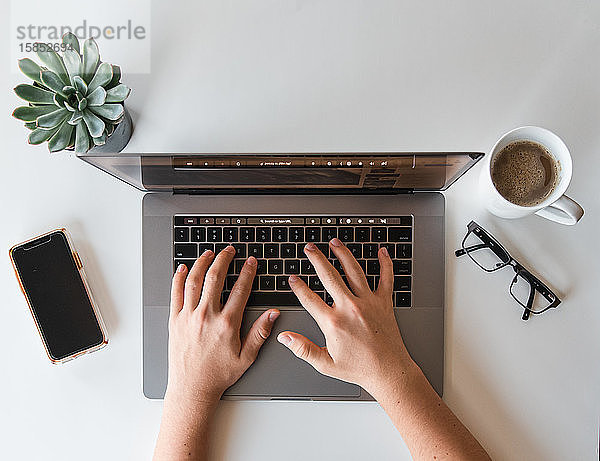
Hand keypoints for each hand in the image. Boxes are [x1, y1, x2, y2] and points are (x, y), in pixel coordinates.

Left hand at [166, 246, 279, 403]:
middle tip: (229, 251)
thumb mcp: (247, 356)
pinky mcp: (174, 321)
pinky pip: (175, 293)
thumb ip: (260, 333)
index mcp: (226, 324)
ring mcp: (188, 317)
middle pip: (215, 277)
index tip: (251, 262)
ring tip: (208, 254)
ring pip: (194, 281)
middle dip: (224, 259)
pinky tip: (182, 269)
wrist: (192, 388)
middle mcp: (206, 316)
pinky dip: (177, 278)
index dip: (247, 272)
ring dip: (201, 263)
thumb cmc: (218, 374)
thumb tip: (273, 314)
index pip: (240, 289)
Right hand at [277, 239, 413, 395]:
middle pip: (329, 276)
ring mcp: (368, 302)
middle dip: (317, 259)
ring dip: (343, 254)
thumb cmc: (359, 369)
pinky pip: (386, 278)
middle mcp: (350, 308)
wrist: (389, 372)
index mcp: (333, 322)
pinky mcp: (384, 303)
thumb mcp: (325, 364)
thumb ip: (302, 349)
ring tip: (334, 242)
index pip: (309, 298)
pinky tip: (381, 251)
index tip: (292, 278)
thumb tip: (284, 337)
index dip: (298, 286)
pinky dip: (385, 263)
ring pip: (354, 270)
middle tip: (309, 248)